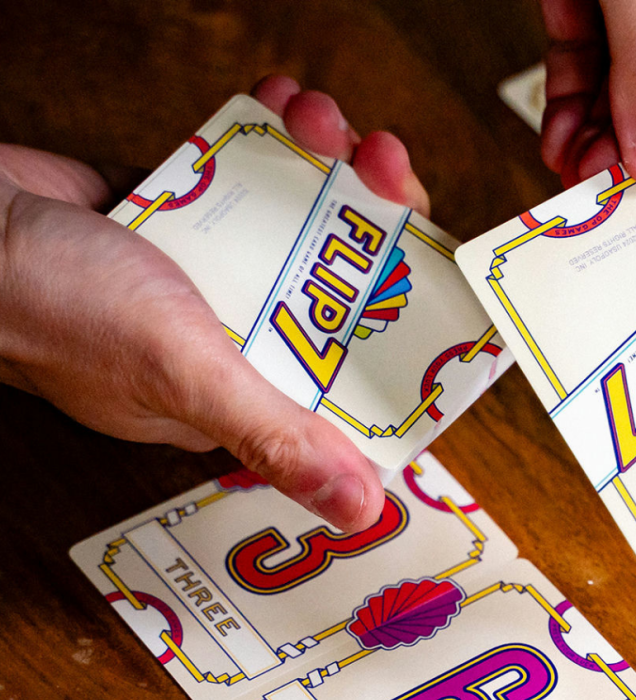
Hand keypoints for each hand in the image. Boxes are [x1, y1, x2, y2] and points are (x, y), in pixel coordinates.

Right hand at [0, 76, 429, 530]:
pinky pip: (249, 179)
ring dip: (325, 162)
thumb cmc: (51, 305)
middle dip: (373, 216)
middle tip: (383, 161)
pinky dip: (267, 139)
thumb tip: (362, 509)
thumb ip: (273, 433)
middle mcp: (233, 337)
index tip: (432, 261)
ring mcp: (207, 274)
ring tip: (322, 116)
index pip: (356, 369)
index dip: (404, 316)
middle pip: (340, 280)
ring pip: (301, 220)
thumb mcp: (184, 372)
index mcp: (242, 396)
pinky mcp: (180, 216)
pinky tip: (279, 102)